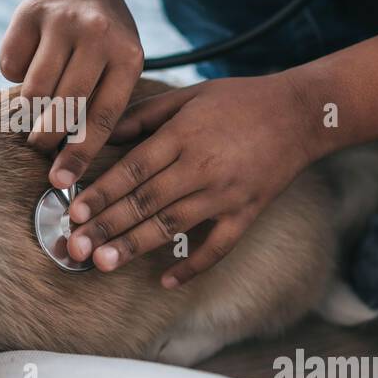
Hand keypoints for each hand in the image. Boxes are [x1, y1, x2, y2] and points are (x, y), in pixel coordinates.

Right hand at [0, 0, 143, 187]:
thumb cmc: (102, 44)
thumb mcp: (118, 66)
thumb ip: (102, 106)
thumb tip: (70, 169)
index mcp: (129, 55)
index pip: (103, 117)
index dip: (79, 154)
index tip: (60, 181)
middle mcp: (99, 34)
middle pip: (64, 106)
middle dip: (46, 136)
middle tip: (38, 147)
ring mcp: (63, 20)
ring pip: (33, 89)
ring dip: (28, 108)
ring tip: (33, 109)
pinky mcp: (29, 12)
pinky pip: (10, 65)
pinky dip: (13, 75)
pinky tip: (29, 63)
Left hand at [65, 73, 315, 286]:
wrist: (301, 114)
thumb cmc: (239, 100)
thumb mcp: (188, 96)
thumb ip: (143, 116)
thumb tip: (102, 133)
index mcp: (184, 136)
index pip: (134, 170)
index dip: (102, 192)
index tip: (75, 212)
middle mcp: (202, 168)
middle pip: (146, 202)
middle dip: (107, 226)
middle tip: (75, 247)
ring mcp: (226, 194)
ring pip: (173, 226)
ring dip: (135, 246)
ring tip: (102, 263)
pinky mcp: (247, 213)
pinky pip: (218, 247)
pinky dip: (193, 266)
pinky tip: (166, 281)